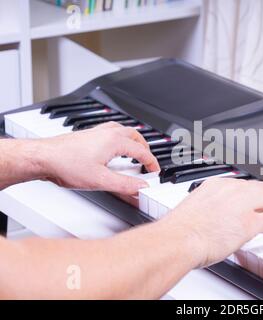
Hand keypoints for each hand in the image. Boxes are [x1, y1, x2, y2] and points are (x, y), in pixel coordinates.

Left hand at [34, 122, 159, 194]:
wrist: (43, 158)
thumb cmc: (66, 165)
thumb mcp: (100, 180)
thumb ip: (124, 185)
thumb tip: (141, 187)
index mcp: (115, 141)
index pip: (142, 151)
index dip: (152, 162)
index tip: (154, 171)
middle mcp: (107, 133)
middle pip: (135, 135)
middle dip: (145, 148)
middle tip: (148, 161)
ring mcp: (97, 132)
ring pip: (123, 130)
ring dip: (133, 140)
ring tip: (135, 151)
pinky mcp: (88, 134)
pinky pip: (111, 131)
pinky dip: (119, 138)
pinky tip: (112, 148)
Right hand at [162, 178, 262, 267]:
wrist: (178, 240)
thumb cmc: (179, 231)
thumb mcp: (194, 208)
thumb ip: (208, 207)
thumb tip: (213, 219)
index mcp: (216, 185)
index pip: (243, 185)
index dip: (251, 197)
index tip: (253, 205)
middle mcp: (231, 190)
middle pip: (261, 188)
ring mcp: (242, 205)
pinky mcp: (249, 222)